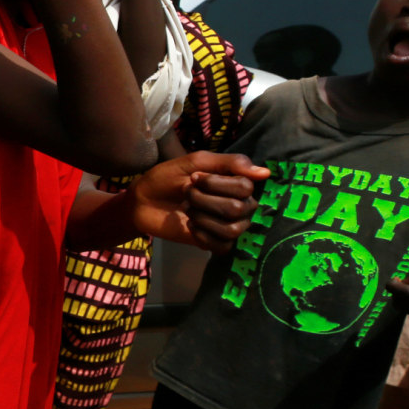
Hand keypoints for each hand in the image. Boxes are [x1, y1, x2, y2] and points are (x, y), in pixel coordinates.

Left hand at [129, 152, 268, 250]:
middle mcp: (239, 204)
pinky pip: (223, 246)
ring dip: (202, 218)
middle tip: (187, 195)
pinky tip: (190, 227)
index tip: (195, 178)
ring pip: (231, 229)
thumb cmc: (168, 178)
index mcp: (237, 182)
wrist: (142, 202)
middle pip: (238, 208)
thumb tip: (266, 173)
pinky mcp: (215, 243)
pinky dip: (202, 236)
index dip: (216, 184)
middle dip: (204, 200)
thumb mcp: (196, 162)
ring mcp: (228, 225)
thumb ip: (230, 163)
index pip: (246, 187)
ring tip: (188, 211)